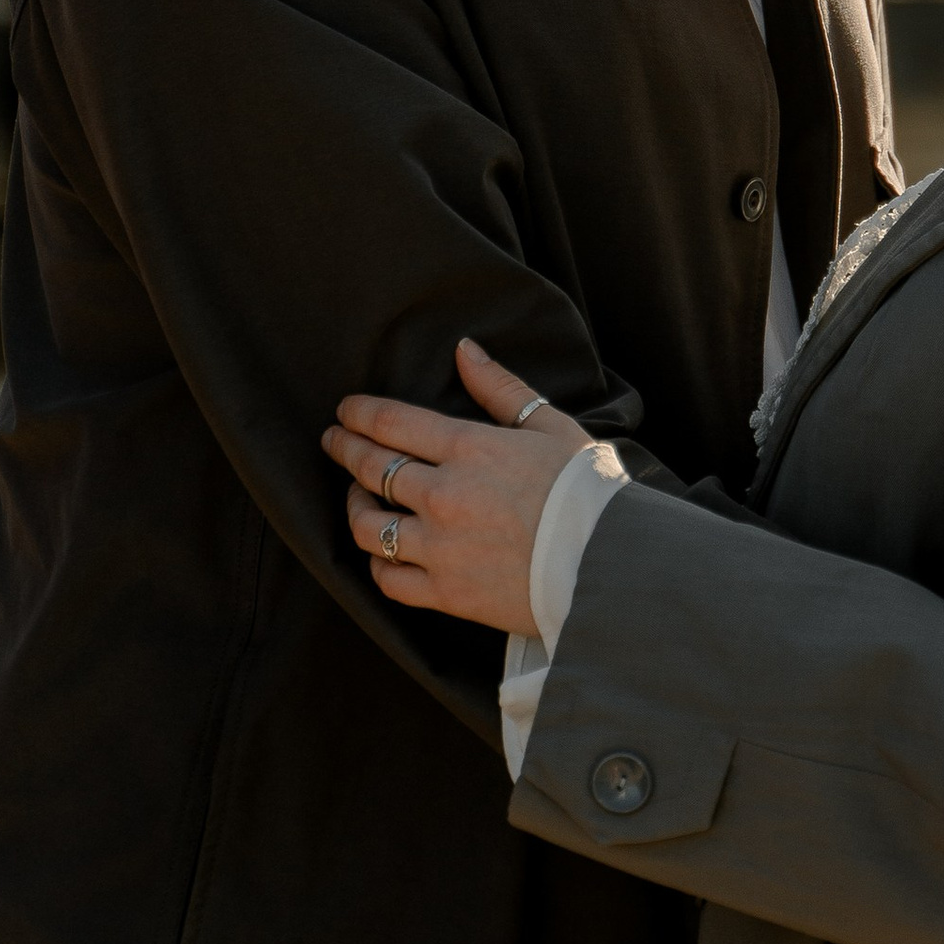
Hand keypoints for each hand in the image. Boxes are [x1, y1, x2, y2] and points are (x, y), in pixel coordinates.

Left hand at [324, 339, 590, 632]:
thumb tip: (463, 350)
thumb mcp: (550, 427)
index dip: (359, 414)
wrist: (610, 567)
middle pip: (371, 468)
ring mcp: (440, 547)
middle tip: (334, 442)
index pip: (391, 423)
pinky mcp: (446, 593)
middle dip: (345, 450)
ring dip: (354, 507)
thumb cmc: (586, 492)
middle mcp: (443, 496)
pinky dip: (377, 563)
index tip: (345, 412)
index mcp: (469, 449)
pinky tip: (382, 552)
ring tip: (357, 498)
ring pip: (368, 525)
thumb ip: (501, 388)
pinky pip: (389, 579)